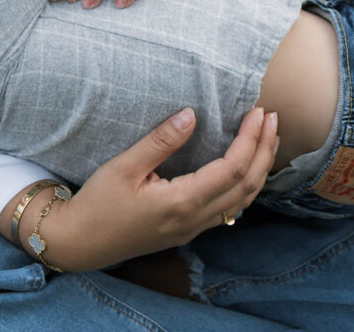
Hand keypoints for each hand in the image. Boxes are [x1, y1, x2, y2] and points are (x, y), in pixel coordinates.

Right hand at [41, 106, 278, 271]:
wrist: (81, 242)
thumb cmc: (98, 203)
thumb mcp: (124, 166)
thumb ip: (161, 140)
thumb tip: (191, 114)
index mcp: (181, 202)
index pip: (232, 168)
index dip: (250, 139)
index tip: (258, 112)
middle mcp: (194, 219)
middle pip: (247, 185)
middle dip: (265, 150)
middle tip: (273, 118)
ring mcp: (193, 229)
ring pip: (243, 200)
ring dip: (261, 168)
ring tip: (268, 139)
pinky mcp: (187, 230)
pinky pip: (230, 209)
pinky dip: (247, 186)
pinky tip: (247, 169)